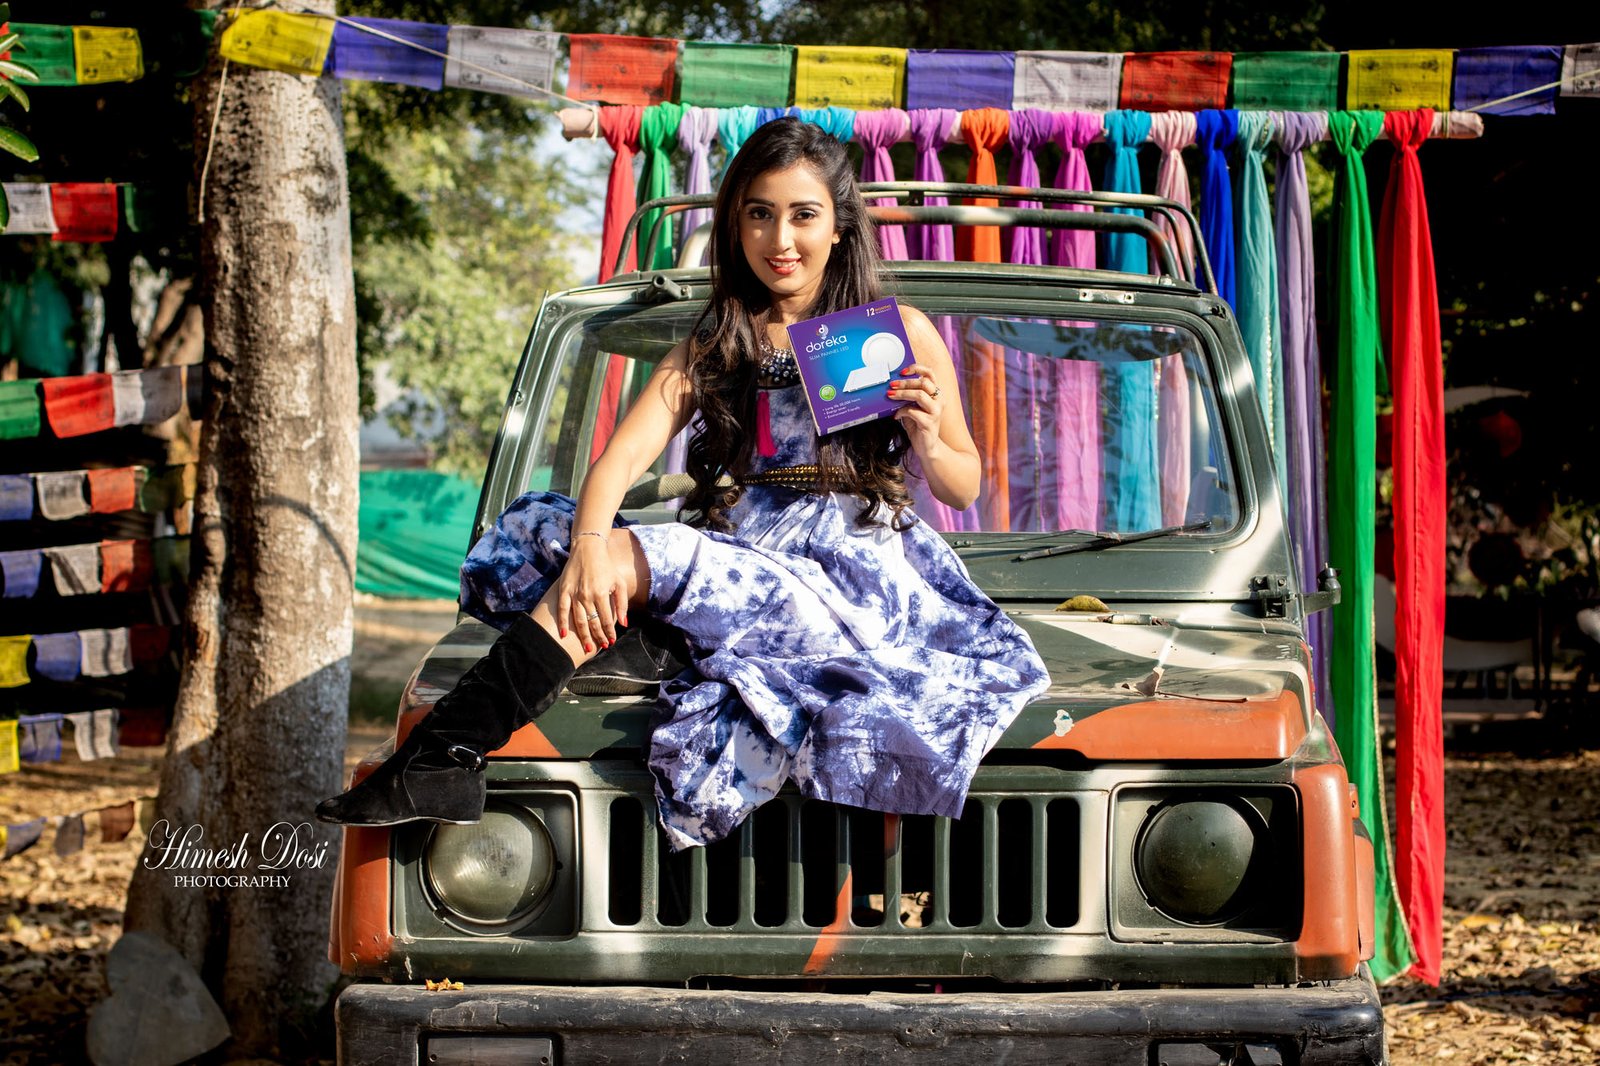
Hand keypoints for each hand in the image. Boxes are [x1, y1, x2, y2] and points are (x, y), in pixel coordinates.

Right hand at [553, 533, 627, 652]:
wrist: (588, 549)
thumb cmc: (606, 567)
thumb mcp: (619, 583)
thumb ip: (622, 604)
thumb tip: (624, 624)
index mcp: (602, 593)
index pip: (607, 620)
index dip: (609, 633)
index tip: (611, 642)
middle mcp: (587, 595)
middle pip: (593, 623)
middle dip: (598, 637)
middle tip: (601, 647)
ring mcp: (574, 593)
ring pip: (579, 620)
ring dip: (583, 635)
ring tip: (587, 647)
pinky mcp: (564, 590)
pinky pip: (562, 610)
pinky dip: (563, 623)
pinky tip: (564, 635)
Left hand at [888, 362, 946, 455]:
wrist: (927, 447)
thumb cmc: (918, 425)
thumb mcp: (912, 407)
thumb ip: (908, 396)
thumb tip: (892, 386)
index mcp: (936, 393)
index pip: (930, 373)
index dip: (916, 368)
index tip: (902, 371)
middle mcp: (939, 400)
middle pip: (923, 382)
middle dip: (904, 382)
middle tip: (891, 385)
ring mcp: (936, 411)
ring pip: (919, 394)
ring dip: (902, 394)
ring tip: (890, 396)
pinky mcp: (930, 423)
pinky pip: (912, 411)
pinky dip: (901, 412)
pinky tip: (896, 416)